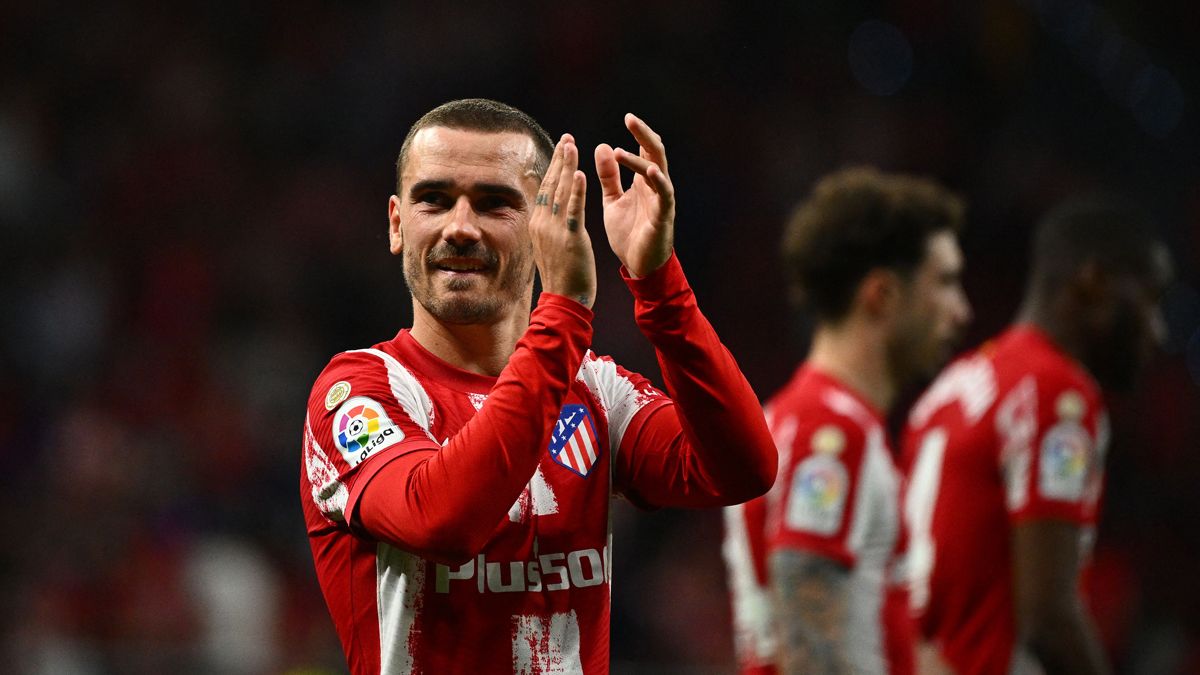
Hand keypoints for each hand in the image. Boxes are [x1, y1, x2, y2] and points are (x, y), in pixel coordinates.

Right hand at [529, 134, 596, 308]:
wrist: (565, 299)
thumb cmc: (562, 275)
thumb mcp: (550, 246)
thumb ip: (549, 226)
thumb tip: (548, 213)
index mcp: (538, 224)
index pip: (545, 189)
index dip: (553, 167)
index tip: (560, 148)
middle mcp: (542, 223)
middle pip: (550, 184)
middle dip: (559, 159)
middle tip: (566, 137)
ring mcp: (555, 230)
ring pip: (561, 192)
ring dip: (567, 167)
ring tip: (572, 145)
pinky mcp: (570, 238)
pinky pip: (574, 210)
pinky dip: (577, 191)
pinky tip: (581, 173)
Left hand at [594, 114, 675, 277]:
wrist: (639, 266)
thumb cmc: (629, 233)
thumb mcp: (613, 201)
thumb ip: (609, 176)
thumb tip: (602, 146)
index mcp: (643, 181)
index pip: (644, 150)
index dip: (638, 133)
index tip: (627, 117)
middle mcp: (655, 186)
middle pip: (655, 152)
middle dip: (644, 134)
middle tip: (630, 118)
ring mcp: (661, 200)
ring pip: (659, 170)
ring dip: (641, 159)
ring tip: (620, 152)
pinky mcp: (663, 216)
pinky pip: (665, 194)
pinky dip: (659, 181)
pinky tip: (651, 171)